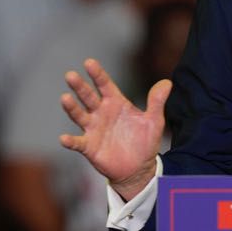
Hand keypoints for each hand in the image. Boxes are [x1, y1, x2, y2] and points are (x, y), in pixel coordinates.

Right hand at [59, 58, 170, 200]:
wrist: (139, 168)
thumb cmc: (145, 141)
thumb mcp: (154, 120)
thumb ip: (157, 101)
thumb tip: (168, 82)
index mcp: (116, 103)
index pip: (104, 85)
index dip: (97, 74)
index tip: (89, 62)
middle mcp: (101, 113)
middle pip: (88, 97)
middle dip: (80, 86)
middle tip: (70, 75)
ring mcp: (93, 129)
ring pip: (79, 116)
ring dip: (72, 108)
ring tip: (65, 98)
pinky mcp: (89, 147)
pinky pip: (78, 143)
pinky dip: (70, 141)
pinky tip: (64, 138)